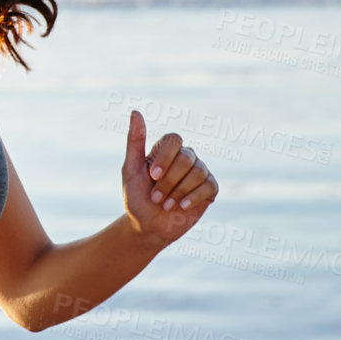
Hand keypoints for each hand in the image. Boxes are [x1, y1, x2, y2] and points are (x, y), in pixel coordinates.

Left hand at [121, 109, 218, 247]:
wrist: (147, 227)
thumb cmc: (137, 198)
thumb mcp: (131, 169)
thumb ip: (135, 141)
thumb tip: (135, 112)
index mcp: (166, 151)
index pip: (174, 140)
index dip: (165, 157)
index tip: (153, 176)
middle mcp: (185, 158)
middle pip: (186, 158)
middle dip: (169, 181)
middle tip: (156, 197)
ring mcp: (199, 173)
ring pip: (198, 172)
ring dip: (178, 192)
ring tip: (166, 204)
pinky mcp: (209, 190)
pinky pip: (209, 185)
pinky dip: (194, 197)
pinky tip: (182, 206)